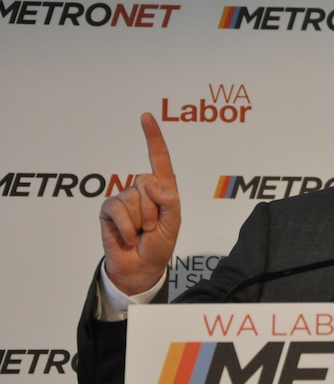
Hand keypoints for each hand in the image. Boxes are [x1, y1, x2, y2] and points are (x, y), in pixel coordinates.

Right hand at [99, 112, 180, 294]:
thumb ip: (169, 200)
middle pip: (146, 181)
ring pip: (133, 198)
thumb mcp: (174, 222)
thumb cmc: (160, 244)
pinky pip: (117, 209)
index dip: (153, 137)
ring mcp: (123, 198)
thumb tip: (151, 183)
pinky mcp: (108, 210)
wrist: (141, 267)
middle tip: (152, 227)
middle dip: (153, 209)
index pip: (158, 158)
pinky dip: (126, 227)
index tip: (146, 116)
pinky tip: (128, 237)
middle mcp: (142, 189)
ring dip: (140, 220)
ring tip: (140, 232)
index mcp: (162, 189)